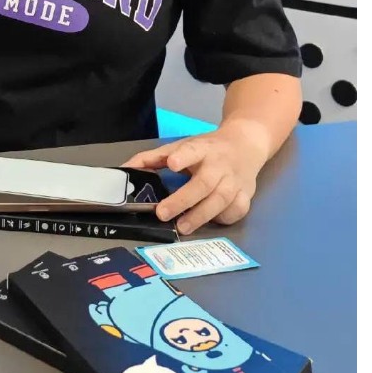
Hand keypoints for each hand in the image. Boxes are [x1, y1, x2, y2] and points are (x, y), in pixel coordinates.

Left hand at [121, 121, 270, 235]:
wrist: (245, 145)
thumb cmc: (206, 149)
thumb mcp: (181, 146)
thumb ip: (153, 158)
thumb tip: (125, 170)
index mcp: (202, 148)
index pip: (192, 150)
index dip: (184, 157)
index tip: (172, 164)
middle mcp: (220, 164)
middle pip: (204, 183)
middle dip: (183, 199)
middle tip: (163, 214)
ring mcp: (235, 181)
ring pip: (220, 200)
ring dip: (201, 216)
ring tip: (182, 227)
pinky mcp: (246, 196)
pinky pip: (235, 211)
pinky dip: (223, 218)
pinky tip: (209, 222)